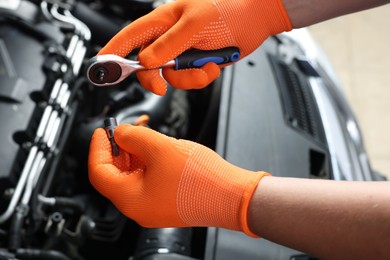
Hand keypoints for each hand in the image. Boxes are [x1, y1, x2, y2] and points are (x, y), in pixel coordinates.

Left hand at [88, 124, 268, 235]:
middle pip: (115, 174)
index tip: (103, 130)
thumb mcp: (160, 148)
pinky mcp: (166, 203)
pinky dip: (147, 163)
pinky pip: (147, 181)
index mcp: (129, 199)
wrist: (232, 196)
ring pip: (132, 176)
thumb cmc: (201, 179)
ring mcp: (152, 207)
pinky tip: (157, 148)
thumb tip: (120, 132)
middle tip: (128, 128)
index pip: (98, 172)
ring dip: (135, 153)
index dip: (98, 147)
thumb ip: (134, 136)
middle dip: (119, 147)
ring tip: (146, 134)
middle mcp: (138, 208)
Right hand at [98, 0, 291, 94]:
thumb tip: (146, 61)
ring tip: (205, 67)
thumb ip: (169, 45)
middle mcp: (169, 39)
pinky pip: (189, 80)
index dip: (113, 52)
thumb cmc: (228, 9)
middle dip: (153, 79)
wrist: (257, 18)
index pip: (129, 37)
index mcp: (162, 22)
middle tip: (159, 87)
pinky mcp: (196, 63)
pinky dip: (201, 78)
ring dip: (187, 79)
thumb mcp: (195, 25)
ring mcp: (183, 52)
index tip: (101, 67)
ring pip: (170, 77)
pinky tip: (213, 66)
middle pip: (146, 65)